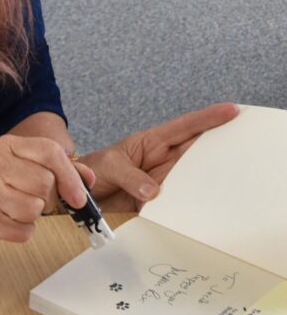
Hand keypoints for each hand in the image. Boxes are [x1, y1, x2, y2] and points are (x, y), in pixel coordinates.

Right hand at [0, 135, 94, 258]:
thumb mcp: (23, 171)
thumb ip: (58, 171)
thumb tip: (88, 178)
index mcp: (8, 145)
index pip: (49, 151)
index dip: (70, 176)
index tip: (79, 197)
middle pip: (45, 183)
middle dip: (47, 200)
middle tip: (33, 201)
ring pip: (34, 208)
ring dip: (32, 218)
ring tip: (15, 211)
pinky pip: (23, 230)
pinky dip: (21, 232)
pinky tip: (6, 223)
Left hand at [80, 102, 238, 211]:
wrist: (80, 192)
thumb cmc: (93, 169)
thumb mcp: (109, 166)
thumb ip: (130, 176)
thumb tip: (154, 191)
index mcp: (151, 142)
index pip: (183, 127)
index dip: (207, 118)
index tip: (230, 110)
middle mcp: (161, 159)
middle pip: (195, 150)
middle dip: (218, 146)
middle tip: (239, 146)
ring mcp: (161, 179)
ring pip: (191, 177)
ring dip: (206, 179)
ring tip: (225, 181)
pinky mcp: (157, 200)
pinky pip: (178, 202)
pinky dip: (188, 206)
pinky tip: (199, 210)